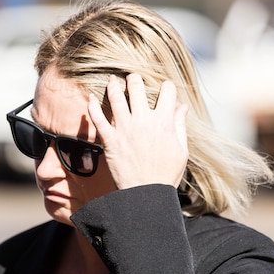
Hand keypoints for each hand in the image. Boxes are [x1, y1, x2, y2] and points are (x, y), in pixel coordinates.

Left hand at [87, 73, 188, 189]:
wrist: (146, 194)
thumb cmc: (166, 175)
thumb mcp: (181, 150)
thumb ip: (180, 126)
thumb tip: (182, 107)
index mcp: (164, 122)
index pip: (167, 91)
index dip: (167, 87)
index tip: (164, 90)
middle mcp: (143, 121)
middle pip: (138, 88)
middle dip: (135, 79)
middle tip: (132, 78)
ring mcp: (125, 129)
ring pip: (117, 97)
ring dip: (114, 86)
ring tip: (113, 81)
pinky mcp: (110, 140)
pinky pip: (98, 118)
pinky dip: (93, 106)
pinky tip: (92, 98)